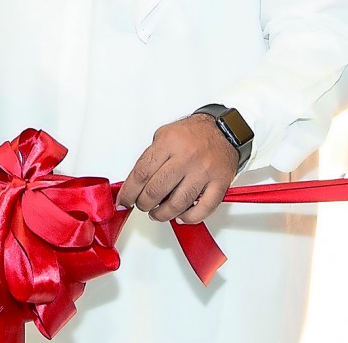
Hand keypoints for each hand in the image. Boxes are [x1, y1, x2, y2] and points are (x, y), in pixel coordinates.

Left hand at [117, 114, 237, 223]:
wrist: (223, 130)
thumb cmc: (192, 134)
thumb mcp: (164, 135)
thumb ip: (151, 158)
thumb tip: (136, 184)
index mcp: (168, 143)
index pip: (141, 173)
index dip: (129, 192)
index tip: (124, 200)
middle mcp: (185, 157)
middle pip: (156, 190)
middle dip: (143, 204)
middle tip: (141, 205)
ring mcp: (203, 172)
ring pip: (178, 203)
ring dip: (163, 214)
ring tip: (156, 213)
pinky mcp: (219, 183)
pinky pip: (204, 208)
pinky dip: (189, 218)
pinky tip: (180, 217)